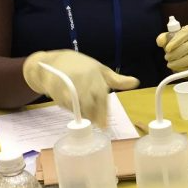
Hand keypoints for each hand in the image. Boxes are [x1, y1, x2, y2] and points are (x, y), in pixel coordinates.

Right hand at [22, 50, 138, 125]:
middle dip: (94, 116)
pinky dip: (71, 109)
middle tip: (97, 124)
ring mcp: (69, 85)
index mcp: (96, 75)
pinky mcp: (56, 90)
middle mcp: (83, 80)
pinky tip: (74, 108)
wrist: (52, 62)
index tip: (105, 126)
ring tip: (87, 116)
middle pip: (90, 104)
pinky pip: (66, 105)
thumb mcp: (100, 70)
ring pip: (78, 107)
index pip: (102, 98)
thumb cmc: (81, 66)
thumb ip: (117, 79)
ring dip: (83, 114)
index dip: (103, 113)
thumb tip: (136, 82)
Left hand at [156, 26, 187, 71]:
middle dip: (174, 54)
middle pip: (187, 48)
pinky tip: (177, 69)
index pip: (183, 35)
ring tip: (170, 64)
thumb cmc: (181, 42)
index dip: (175, 42)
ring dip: (178, 63)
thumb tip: (160, 41)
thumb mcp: (172, 37)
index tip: (167, 49)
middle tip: (167, 57)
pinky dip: (183, 70)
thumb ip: (165, 38)